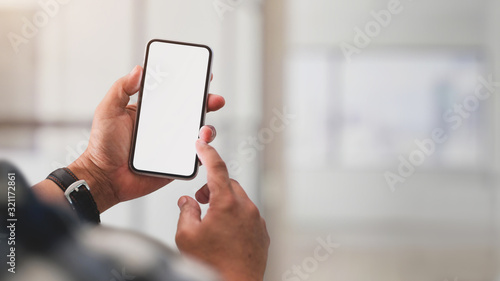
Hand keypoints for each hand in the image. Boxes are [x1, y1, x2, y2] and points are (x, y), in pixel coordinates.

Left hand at [68, 66, 224, 211]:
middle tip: (215, 100)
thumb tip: (139, 69)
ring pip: (198, 134)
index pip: (175, 94)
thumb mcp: (108, 110)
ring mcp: (173, 145)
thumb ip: (122, 88)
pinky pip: (195, 157)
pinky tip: (200, 148)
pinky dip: (202, 153)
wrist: (105, 177)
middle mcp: (166, 126)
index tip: (202, 75)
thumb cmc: (103, 145)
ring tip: (204, 130)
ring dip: (207, 129)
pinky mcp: (176, 164)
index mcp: (152, 111)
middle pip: (193, 112)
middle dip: (208, 103)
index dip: (191, 85)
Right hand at [175, 140, 269, 280]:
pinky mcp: (262, 233)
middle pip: (229, 184)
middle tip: (201, 202)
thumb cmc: (212, 265)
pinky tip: (225, 235)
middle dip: (213, 188)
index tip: (201, 144)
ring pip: (240, 200)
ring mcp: (256, 221)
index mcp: (227, 203)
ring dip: (225, 203)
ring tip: (212, 223)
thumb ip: (186, 212)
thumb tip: (187, 201)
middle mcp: (246, 208)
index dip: (207, 153)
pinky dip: (236, 217)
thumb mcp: (186, 236)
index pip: (217, 168)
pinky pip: (248, 216)